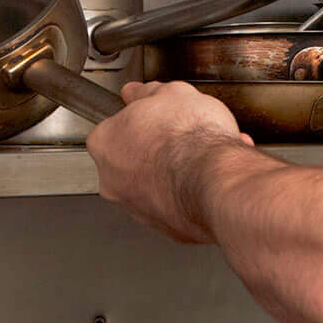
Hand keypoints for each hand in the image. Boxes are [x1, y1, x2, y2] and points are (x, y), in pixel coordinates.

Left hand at [88, 81, 250, 242]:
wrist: (217, 180)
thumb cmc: (190, 139)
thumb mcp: (172, 93)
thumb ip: (148, 93)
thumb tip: (137, 92)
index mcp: (104, 144)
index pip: (116, 128)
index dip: (144, 121)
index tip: (159, 119)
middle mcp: (113, 181)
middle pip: (134, 161)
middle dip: (162, 151)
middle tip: (187, 141)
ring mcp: (139, 209)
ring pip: (159, 187)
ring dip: (181, 174)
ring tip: (209, 160)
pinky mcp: (170, 229)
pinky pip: (181, 207)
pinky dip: (195, 196)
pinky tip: (214, 181)